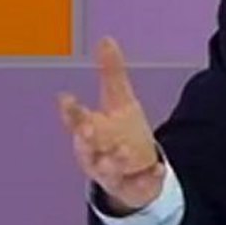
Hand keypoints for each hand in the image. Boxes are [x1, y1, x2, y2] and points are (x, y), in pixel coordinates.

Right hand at [57, 37, 162, 214]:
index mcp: (89, 130)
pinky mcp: (133, 186)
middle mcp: (96, 153)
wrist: (130, 174)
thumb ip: (111, 72)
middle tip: (89, 128)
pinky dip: (150, 177)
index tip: (65, 97)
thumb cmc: (118, 132)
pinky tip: (160, 170)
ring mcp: (113, 172)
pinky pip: (141, 183)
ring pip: (110, 169)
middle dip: (87, 137)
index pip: (76, 119)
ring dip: (116, 159)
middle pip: (87, 146)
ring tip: (126, 152)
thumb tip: (107, 39)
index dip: (70, 110)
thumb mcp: (118, 100)